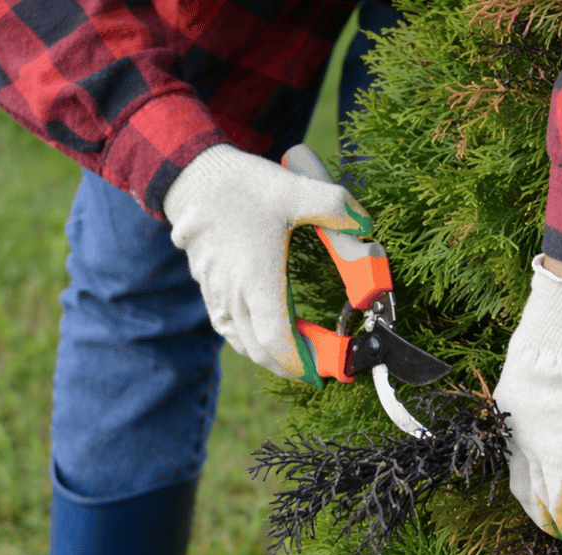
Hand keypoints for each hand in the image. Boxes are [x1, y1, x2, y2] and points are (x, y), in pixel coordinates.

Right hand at [163, 143, 371, 382]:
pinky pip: (228, 327)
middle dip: (292, 366)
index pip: (276, 342)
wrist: (194, 176)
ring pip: (242, 342)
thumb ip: (338, 209)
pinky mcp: (208, 287)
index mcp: (257, 281)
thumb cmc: (245, 186)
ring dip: (270, 354)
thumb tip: (367, 226)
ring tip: (300, 353)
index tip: (323, 372)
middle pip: (261, 351)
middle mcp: (233, 295)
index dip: (300, 364)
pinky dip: (249, 340)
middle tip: (322, 365)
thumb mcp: (298, 190)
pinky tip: (265, 333)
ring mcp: (217, 294)